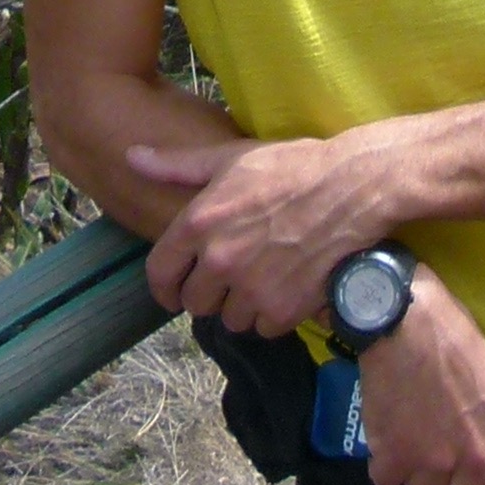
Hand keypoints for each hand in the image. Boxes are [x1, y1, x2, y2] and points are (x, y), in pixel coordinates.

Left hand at [134, 132, 383, 335]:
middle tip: (230, 278)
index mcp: (199, 223)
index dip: (163, 288)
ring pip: (229, 320)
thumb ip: (177, 166)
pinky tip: (285, 289)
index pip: (160, 273)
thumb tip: (131, 157)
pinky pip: (263, 328)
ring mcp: (251, 289)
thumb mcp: (230, 159)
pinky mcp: (283, 310)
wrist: (352, 188)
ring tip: (261, 281)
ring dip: (240, 307)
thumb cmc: (290, 167)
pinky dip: (272, 315)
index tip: (172, 293)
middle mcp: (219, 261)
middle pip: (195, 303)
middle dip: (208, 293)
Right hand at [356, 272, 484, 484]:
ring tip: (406, 434)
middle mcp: (475, 456)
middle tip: (432, 453)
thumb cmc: (452, 335)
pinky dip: (382, 461)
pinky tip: (384, 431)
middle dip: (446, 483)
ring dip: (412, 471)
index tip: (471, 479)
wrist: (403, 321)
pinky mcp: (395, 458)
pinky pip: (386, 480)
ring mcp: (434, 461)